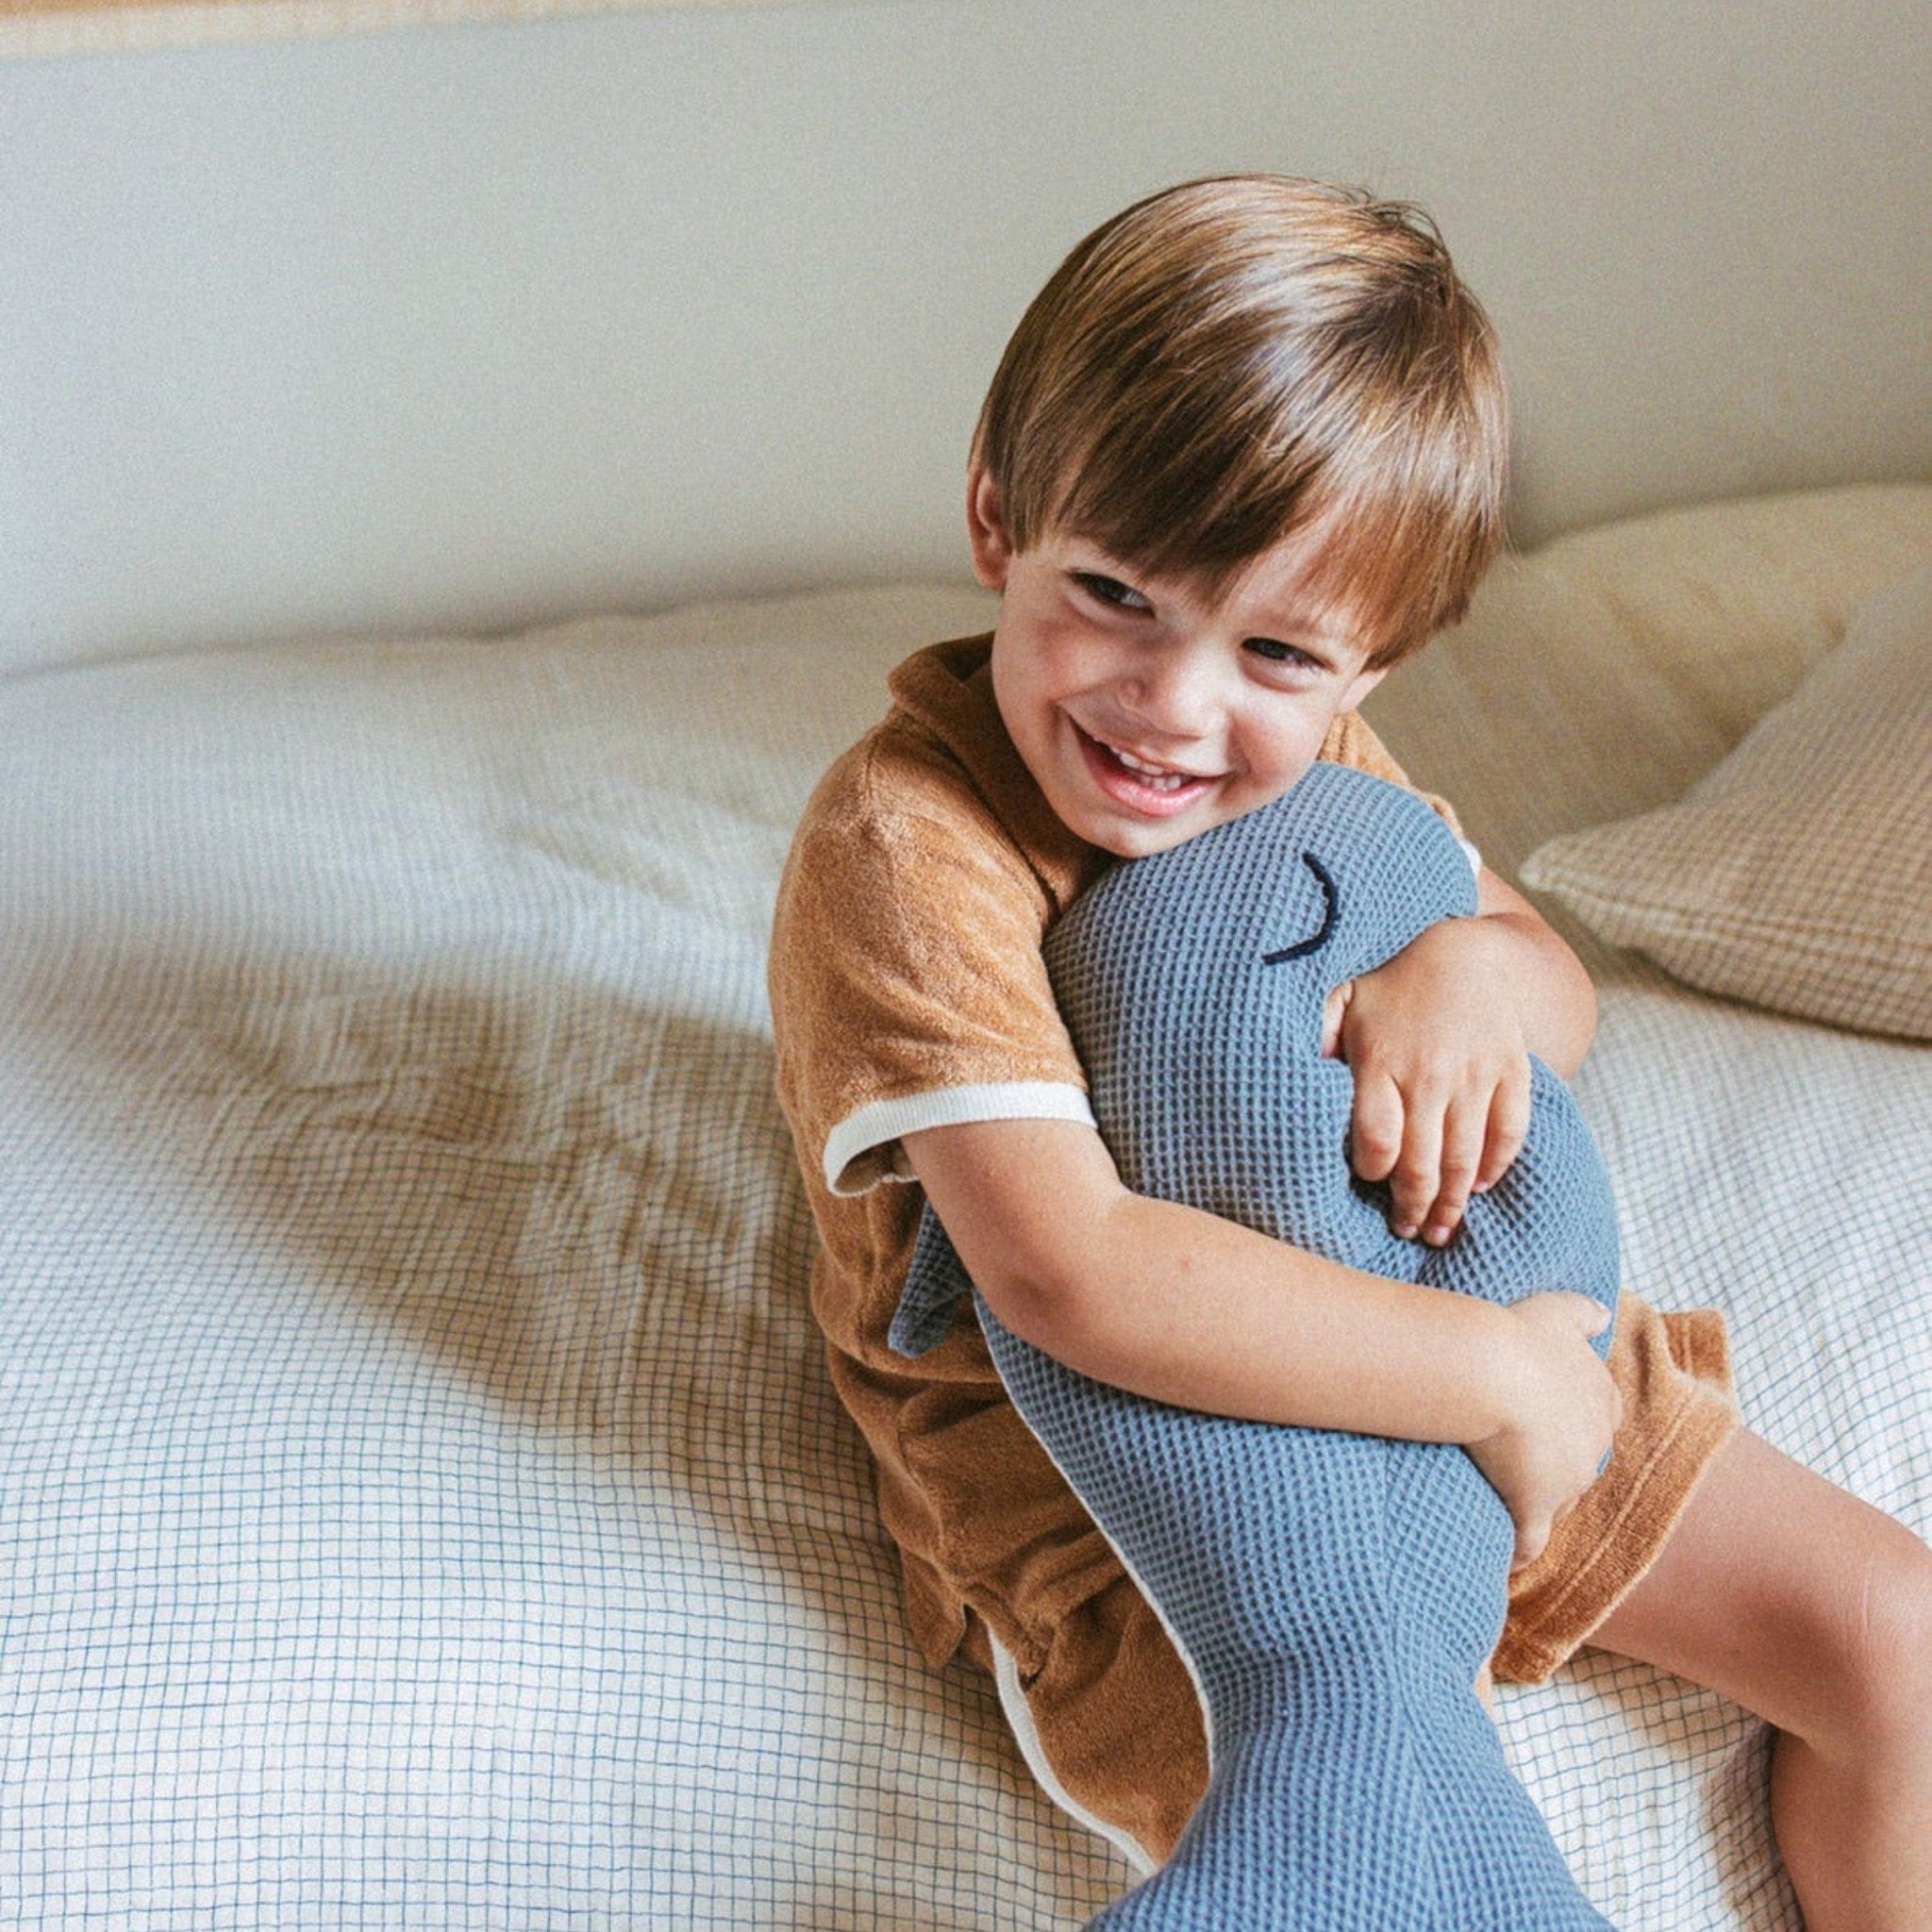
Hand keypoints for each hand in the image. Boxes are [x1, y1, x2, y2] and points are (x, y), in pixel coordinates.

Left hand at [1322, 916, 1533, 1246]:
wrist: (1465, 952)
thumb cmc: (1389, 987)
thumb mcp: (1341, 1003)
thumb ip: (1313, 1042)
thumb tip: (1279, 1079)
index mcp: (1380, 1060)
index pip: (1375, 1139)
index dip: (1372, 1172)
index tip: (1367, 1184)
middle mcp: (1429, 1073)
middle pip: (1422, 1162)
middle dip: (1413, 1208)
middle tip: (1406, 1231)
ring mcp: (1475, 1074)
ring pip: (1465, 1158)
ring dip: (1453, 1203)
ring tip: (1439, 1229)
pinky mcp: (1511, 1071)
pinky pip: (1510, 1132)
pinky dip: (1496, 1166)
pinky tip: (1478, 1186)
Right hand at [1465, 1293, 1620, 1568]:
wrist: (1492, 1370)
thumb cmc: (1520, 1336)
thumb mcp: (1556, 1310)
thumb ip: (1583, 1312)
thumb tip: (1605, 1312)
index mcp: (1601, 1399)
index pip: (1596, 1421)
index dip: (1569, 1426)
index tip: (1544, 1426)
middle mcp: (1594, 1445)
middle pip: (1579, 1466)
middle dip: (1554, 1470)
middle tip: (1516, 1465)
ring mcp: (1567, 1481)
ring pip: (1557, 1504)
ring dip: (1534, 1508)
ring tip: (1502, 1509)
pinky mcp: (1535, 1508)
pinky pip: (1529, 1542)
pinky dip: (1518, 1554)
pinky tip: (1503, 1564)